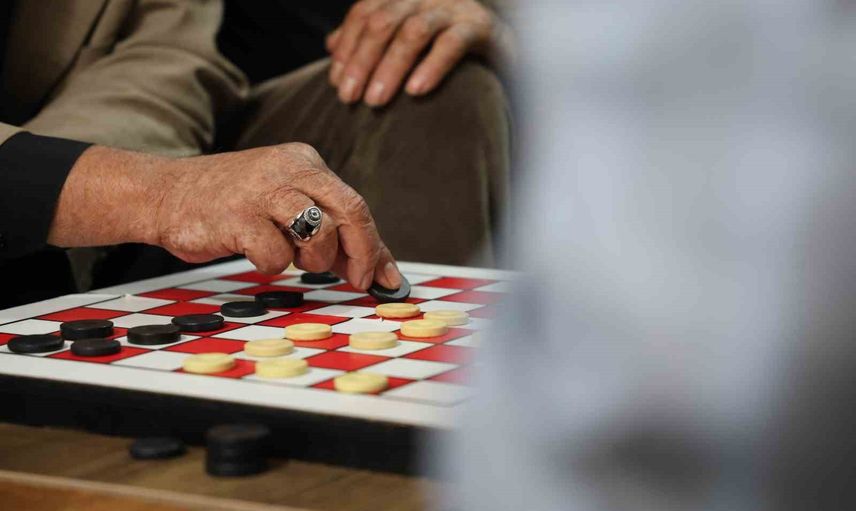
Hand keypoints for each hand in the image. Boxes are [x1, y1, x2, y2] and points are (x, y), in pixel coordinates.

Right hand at [48, 144, 402, 289]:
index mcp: (305, 163)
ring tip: (289, 257)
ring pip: (318, 231)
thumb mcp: (287, 211)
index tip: (383, 279)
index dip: (374, 246)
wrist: (164, 194)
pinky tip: (253, 253)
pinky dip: (272, 265)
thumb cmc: (233, 207)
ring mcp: (261, 190)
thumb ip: (331, 236)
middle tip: (356, 280)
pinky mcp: (235, 216)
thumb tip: (380, 272)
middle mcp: (288, 168)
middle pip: (349, 210)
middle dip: (360, 253)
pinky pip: (275, 254)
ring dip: (312, 259)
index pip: (355, 204)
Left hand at [327, 0, 512, 106]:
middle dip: (361, 61)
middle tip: (349, 99)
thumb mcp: (406, 38)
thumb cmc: (447, 44)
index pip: (365, 13)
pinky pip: (451, 44)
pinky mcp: (480, 27)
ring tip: (375, 102)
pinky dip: (431, 67)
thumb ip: (371, 37)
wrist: (506, 45)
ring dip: (389, 68)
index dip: (347, 47)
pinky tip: (415, 92)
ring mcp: (454, 7)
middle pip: (382, 21)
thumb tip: (331, 46)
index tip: (336, 84)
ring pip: (413, 31)